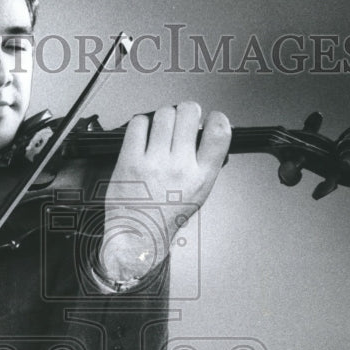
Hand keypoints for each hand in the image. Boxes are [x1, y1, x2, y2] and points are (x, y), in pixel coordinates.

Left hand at [98, 102, 230, 281]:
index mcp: (201, 176)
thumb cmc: (165, 217)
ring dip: (163, 117)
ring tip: (161, 131)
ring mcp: (153, 163)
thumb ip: (205, 164)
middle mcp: (179, 168)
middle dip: (186, 112)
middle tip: (181, 122)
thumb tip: (206, 134)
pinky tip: (143, 136)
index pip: (219, 132)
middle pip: (188, 113)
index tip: (210, 118)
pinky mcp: (130, 161)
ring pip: (164, 114)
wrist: (137, 236)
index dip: (216, 118)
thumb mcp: (198, 194)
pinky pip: (139, 124)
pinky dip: (141, 124)